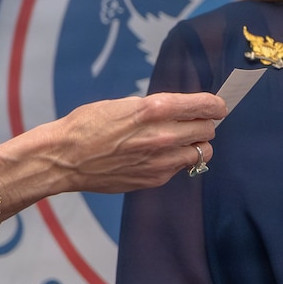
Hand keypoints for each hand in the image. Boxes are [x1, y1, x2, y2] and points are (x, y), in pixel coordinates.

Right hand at [43, 91, 227, 192]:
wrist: (65, 158)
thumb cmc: (88, 125)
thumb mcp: (125, 104)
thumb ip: (157, 109)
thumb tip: (181, 111)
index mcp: (156, 108)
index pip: (205, 106)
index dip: (216, 105)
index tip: (217, 106)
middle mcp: (163, 135)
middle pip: (208, 130)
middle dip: (205, 125)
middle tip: (195, 123)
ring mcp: (160, 161)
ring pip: (201, 153)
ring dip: (196, 145)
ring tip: (181, 141)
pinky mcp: (154, 179)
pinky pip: (180, 169)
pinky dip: (177, 161)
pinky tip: (160, 156)